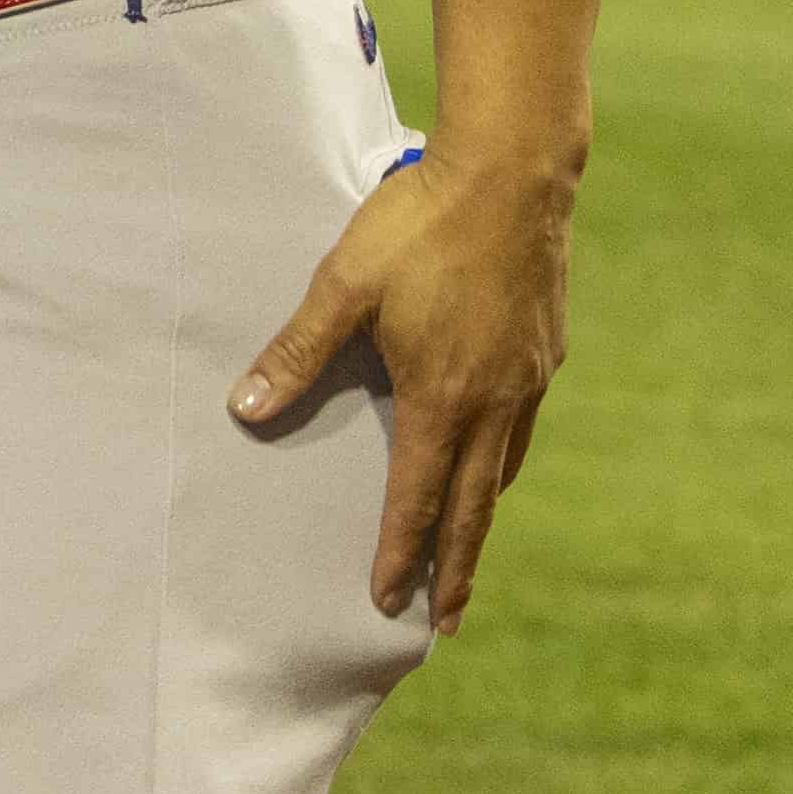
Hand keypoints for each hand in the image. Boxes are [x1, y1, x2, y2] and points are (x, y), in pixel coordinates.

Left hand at [232, 148, 571, 624]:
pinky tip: (496, 461)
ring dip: (482, 518)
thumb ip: (297, 352)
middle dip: (455, 567)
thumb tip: (245, 411)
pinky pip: (524, 428)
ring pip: (504, 470)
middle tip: (444, 620)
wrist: (513, 174)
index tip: (387, 599)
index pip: (416, 496)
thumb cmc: (417, 226)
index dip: (401, 551)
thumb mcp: (343, 286)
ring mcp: (529, 379)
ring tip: (467, 551)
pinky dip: (505, 462)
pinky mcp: (546, 351)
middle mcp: (495, 403)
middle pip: (473, 507)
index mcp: (442, 398)